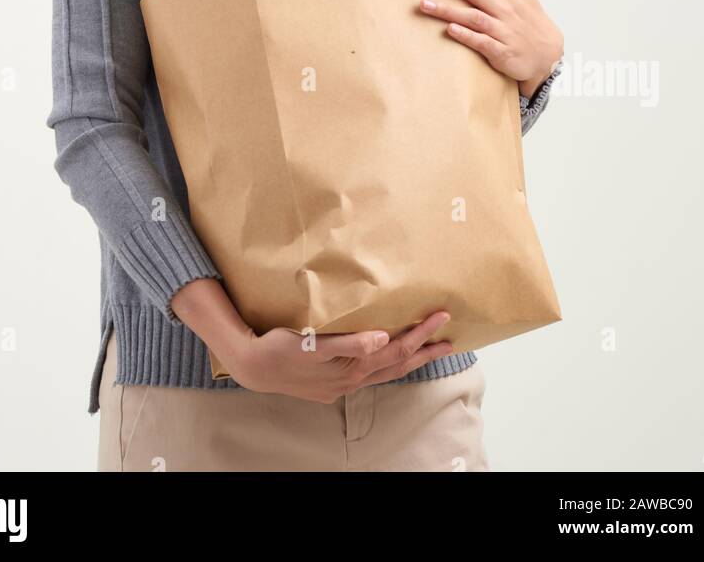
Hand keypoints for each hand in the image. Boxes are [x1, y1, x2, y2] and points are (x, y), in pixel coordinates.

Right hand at [224, 311, 455, 401]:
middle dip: (424, 350)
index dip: (421, 335)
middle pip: (397, 365)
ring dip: (410, 361)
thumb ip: (350, 343)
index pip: (397, 350)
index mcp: (353, 367)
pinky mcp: (332, 385)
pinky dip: (386, 367)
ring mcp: (342, 384)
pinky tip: (386, 360)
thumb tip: (384, 338)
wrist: (253, 367)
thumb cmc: (281, 348)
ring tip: (430, 350)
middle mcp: (352, 379)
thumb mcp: (313, 343)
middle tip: (450, 339)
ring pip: (385, 373)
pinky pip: (369, 375)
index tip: (440, 318)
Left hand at [407, 0, 562, 96]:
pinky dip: (466, 35)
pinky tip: (449, 30)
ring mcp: (502, 29)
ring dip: (446, 9)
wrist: (549, 55)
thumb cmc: (531, 20)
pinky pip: (481, 42)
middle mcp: (503, 6)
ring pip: (472, 15)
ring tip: (422, 3)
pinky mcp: (501, 51)